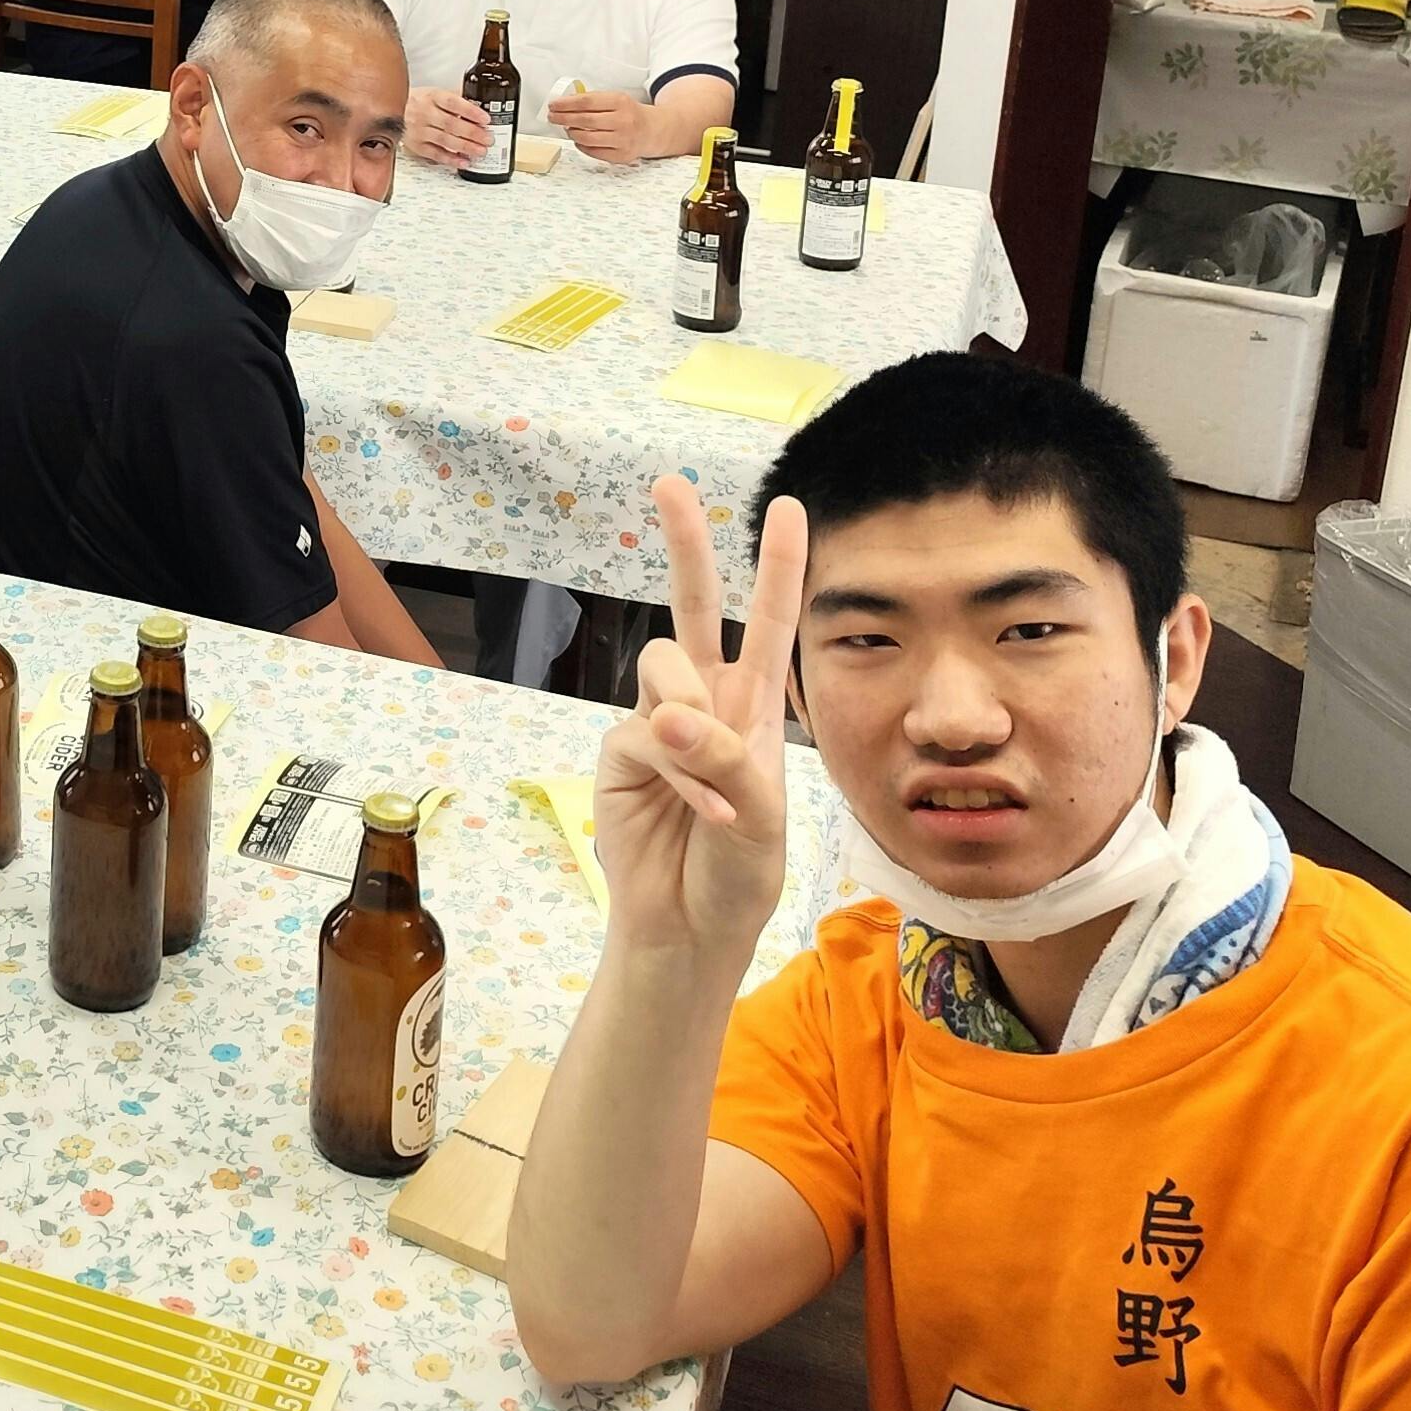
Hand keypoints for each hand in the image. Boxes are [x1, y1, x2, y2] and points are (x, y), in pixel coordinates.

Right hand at [402, 85, 490, 169]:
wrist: (392, 111)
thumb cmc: (416, 102)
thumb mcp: (434, 93)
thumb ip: (455, 97)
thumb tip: (478, 101)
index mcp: (431, 97)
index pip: (453, 103)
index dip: (470, 111)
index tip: (485, 119)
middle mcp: (424, 113)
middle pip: (451, 124)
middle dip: (472, 133)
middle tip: (488, 139)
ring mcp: (419, 131)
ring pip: (445, 140)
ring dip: (465, 147)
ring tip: (481, 151)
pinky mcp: (417, 146)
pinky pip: (435, 154)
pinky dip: (450, 159)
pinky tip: (463, 161)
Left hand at [546, 88, 651, 164]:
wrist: (653, 130)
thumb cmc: (630, 113)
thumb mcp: (616, 99)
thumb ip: (593, 100)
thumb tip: (564, 104)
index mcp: (620, 102)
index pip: (586, 102)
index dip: (566, 104)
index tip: (553, 105)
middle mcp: (623, 121)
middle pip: (585, 120)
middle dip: (564, 118)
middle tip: (553, 117)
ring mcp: (623, 140)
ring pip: (587, 138)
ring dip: (572, 133)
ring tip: (567, 128)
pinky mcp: (621, 155)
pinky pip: (594, 152)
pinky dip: (582, 145)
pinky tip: (578, 140)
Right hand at [597, 480, 804, 960]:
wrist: (690, 926)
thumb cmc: (740, 872)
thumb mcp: (762, 815)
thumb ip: (724, 759)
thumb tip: (668, 715)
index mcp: (755, 707)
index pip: (769, 623)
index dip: (778, 565)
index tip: (788, 506)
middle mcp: (706, 703)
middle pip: (691, 608)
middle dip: (685, 544)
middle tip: (670, 483)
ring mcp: (659, 724)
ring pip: (665, 671)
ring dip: (691, 721)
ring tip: (710, 785)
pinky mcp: (622, 752)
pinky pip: (645, 733)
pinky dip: (678, 773)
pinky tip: (696, 808)